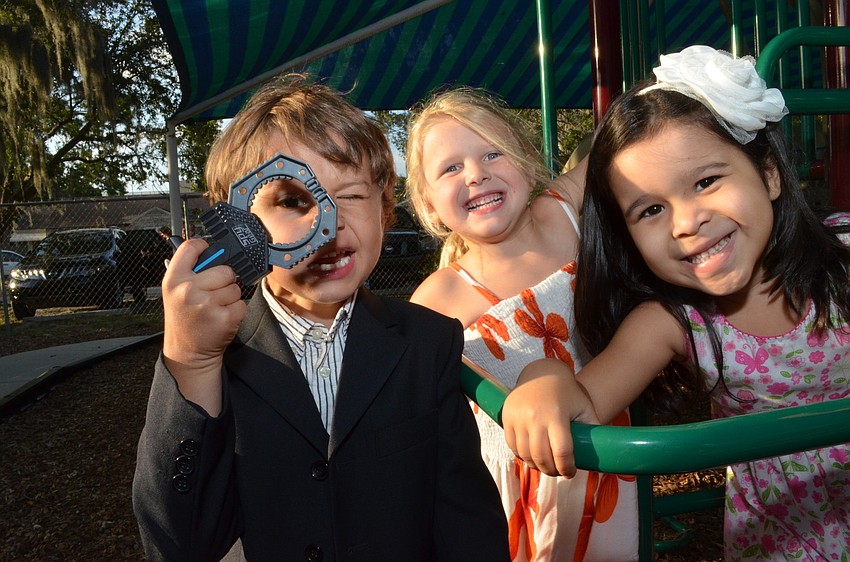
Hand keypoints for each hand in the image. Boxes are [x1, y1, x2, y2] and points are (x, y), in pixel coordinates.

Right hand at [161, 237, 246, 413]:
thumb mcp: (175, 293)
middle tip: (212, 295)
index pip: (190, 247)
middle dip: (224, 281)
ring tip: (215, 309)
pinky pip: (242, 303)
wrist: (187, 353)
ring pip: (235, 288)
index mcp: (174, 280)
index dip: (203, 246)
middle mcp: (188, 290)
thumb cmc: (184, 320)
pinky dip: (236, 311)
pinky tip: (222, 318)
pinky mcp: (224, 318)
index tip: (207, 249)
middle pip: (225, 269)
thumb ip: (190, 272)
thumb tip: (211, 250)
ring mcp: (207, 304)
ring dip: (230, 298)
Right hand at [502, 358, 598, 477]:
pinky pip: (512, 446)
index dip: (567, 468)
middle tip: (559, 472)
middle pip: (542, 457)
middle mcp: (534, 417)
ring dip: (536, 466)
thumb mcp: (584, 407)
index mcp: (556, 415)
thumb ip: (593, 428)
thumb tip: (606, 452)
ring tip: (546, 466)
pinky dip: (522, 456)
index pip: (562, 453)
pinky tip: (532, 457)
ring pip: (525, 455)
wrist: (542, 372)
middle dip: (552, 471)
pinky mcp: (506, 417)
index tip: (571, 472)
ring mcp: (517, 418)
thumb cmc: (567, 392)